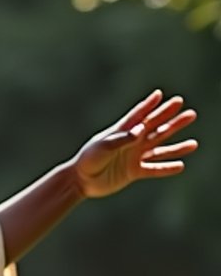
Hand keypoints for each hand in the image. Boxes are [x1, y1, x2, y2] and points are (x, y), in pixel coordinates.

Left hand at [72, 90, 197, 199]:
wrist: (81, 181)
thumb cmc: (88, 159)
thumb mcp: (103, 147)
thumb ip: (122, 138)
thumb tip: (141, 130)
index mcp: (123, 131)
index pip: (140, 115)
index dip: (150, 105)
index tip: (160, 95)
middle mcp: (132, 142)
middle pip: (157, 129)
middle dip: (173, 121)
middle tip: (191, 113)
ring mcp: (134, 156)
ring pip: (160, 149)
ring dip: (176, 146)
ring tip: (194, 143)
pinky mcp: (134, 172)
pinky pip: (154, 169)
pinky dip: (166, 168)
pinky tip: (180, 166)